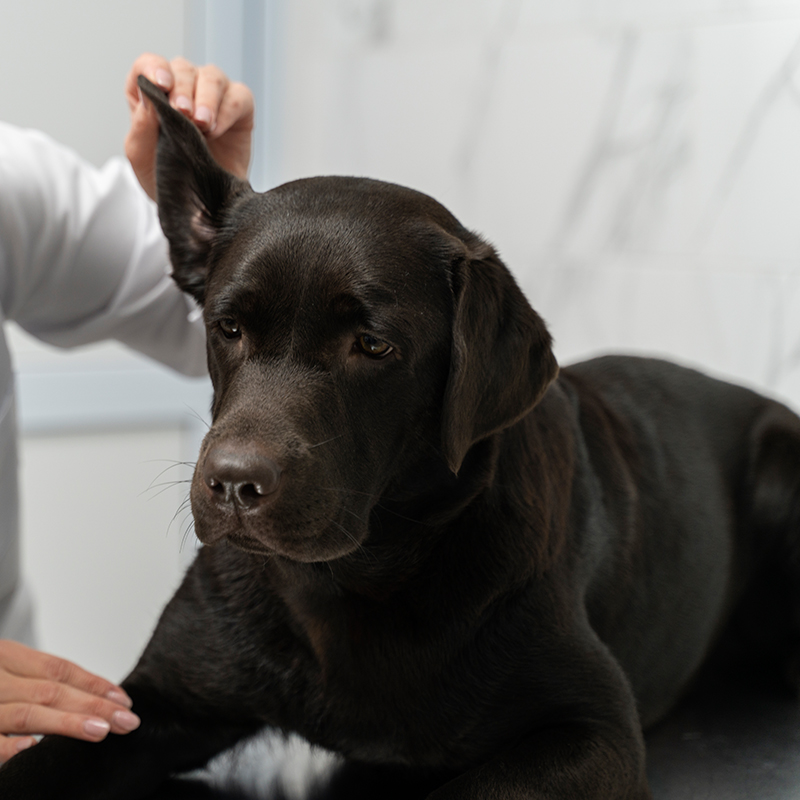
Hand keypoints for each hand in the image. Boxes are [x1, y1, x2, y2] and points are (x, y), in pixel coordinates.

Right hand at [0, 640, 139, 762]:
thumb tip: (92, 698)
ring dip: (67, 723)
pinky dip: (9, 745)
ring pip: (27, 714)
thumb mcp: (8, 670)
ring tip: (100, 730)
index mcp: (7, 656)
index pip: (60, 669)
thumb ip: (37, 680)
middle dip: (93, 705)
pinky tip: (32, 748)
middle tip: (125, 720)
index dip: (94, 684)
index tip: (123, 700)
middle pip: (51, 691)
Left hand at [124, 53, 254, 199]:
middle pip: (183, 69)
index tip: (161, 85)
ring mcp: (214, 96)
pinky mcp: (240, 109)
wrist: (198, 206)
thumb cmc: (167, 178)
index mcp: (153, 94)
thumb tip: (149, 99)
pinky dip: (228, 110)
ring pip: (212, 77)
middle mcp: (184, 88)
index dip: (154, 68)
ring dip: (207, 98)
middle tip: (183, 113)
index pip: (150, 64)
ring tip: (202, 124)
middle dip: (182, 89)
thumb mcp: (142, 158)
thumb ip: (140, 128)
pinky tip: (217, 130)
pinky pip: (239, 97)